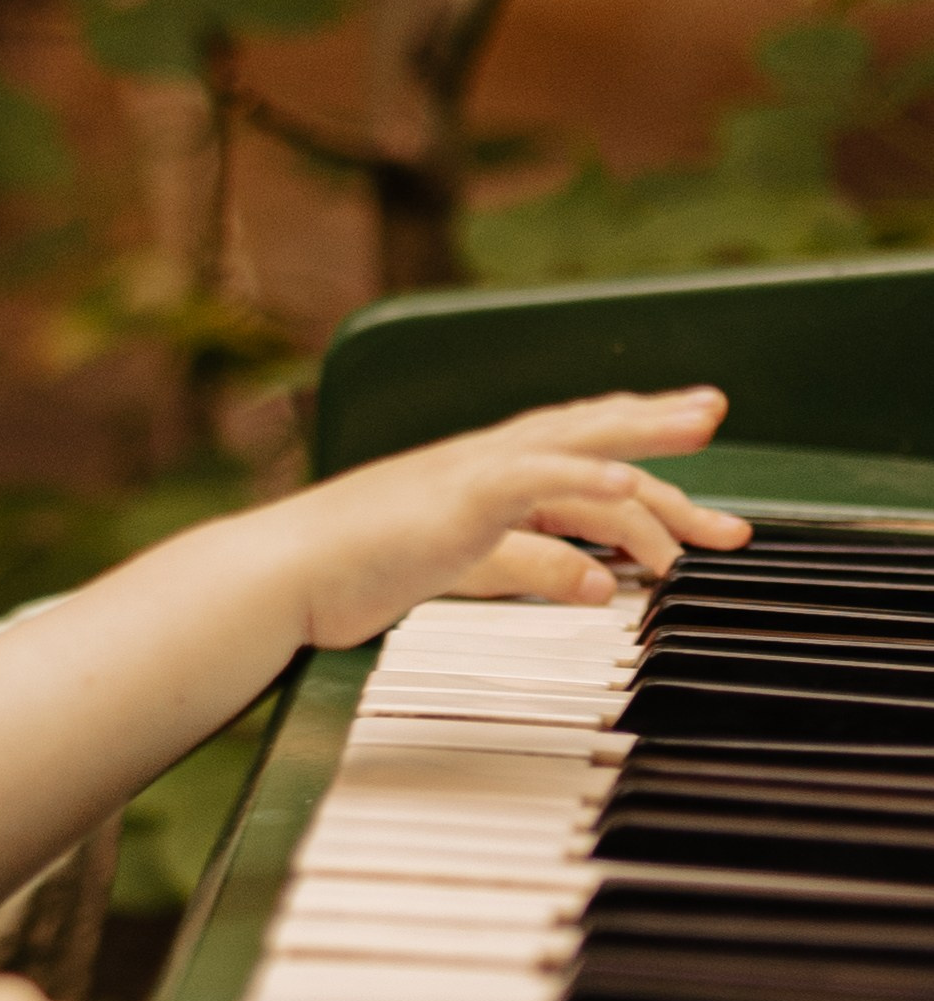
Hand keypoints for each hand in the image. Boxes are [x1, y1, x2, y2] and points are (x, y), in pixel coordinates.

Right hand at [284, 388, 737, 648]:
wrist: (287, 573)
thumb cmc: (357, 572)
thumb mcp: (469, 573)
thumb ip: (537, 569)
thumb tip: (604, 587)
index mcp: (489, 477)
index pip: (581, 459)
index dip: (642, 457)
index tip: (690, 469)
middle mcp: (488, 462)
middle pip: (589, 432)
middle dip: (658, 423)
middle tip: (713, 413)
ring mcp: (473, 473)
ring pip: (573, 444)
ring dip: (639, 443)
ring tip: (695, 438)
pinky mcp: (458, 497)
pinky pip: (531, 478)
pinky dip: (580, 475)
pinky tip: (621, 478)